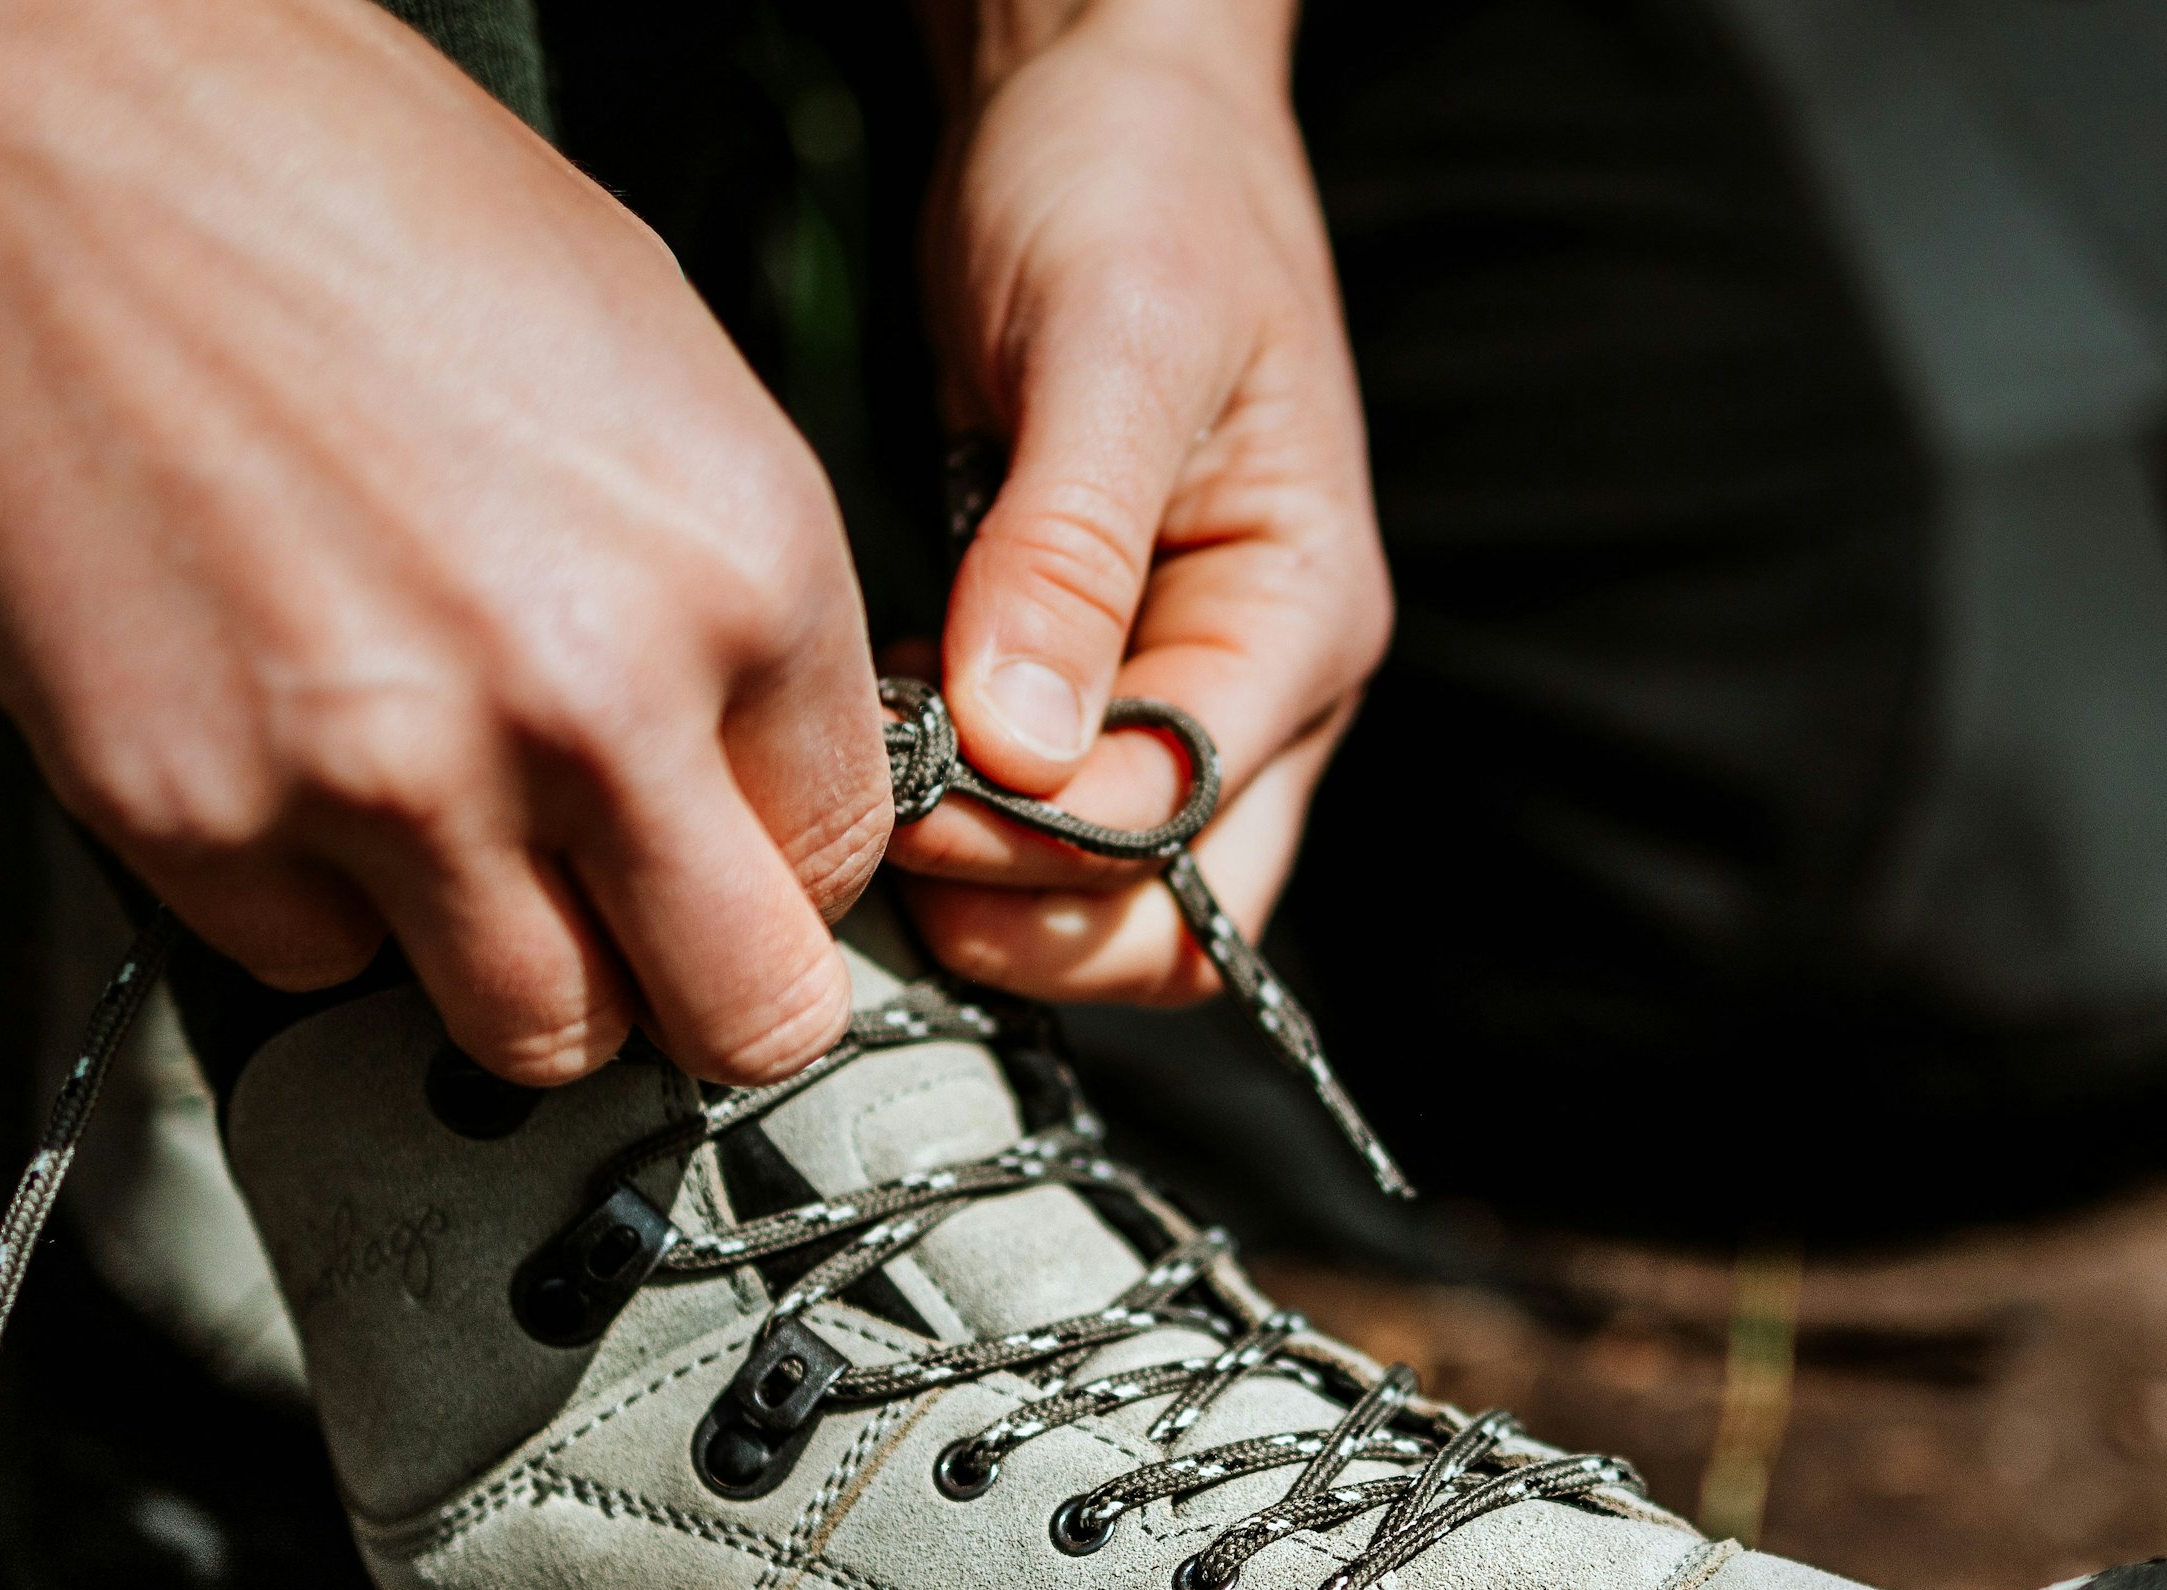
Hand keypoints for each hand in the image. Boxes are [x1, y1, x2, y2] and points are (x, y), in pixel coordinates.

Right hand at [0, 0, 889, 1087]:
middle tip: (637, 934)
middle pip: (741, 1016)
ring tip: (451, 832)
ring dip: (513, 965)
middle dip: (700, 990)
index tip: (724, 845)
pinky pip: (318, 963)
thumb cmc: (320, 180)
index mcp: (739, 562)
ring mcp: (392, 779)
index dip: (779, 860)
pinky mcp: (204, 823)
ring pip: (538, 1033)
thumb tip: (760, 754)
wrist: (23, 122)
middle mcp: (592, 697)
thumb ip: (725, 586)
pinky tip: (282, 743)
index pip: (846, 851)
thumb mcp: (637, 343)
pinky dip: (313, 897)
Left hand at [885, 0, 1388, 1005]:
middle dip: (1024, 918)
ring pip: (1104, 891)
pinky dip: (959, 816)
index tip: (902, 790)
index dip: (1039, 847)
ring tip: (865, 795)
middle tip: (873, 847)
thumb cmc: (1131, 187)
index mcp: (1301, 619)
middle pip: (1170, 918)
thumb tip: (1025, 753)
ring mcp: (1184, 687)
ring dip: (982, 884)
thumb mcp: (1106, 348)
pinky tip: (880, 734)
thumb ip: (1068, 556)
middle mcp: (1262, 682)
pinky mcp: (1101, 670)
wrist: (1106, 94)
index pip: (1187, 826)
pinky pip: (1044, 813)